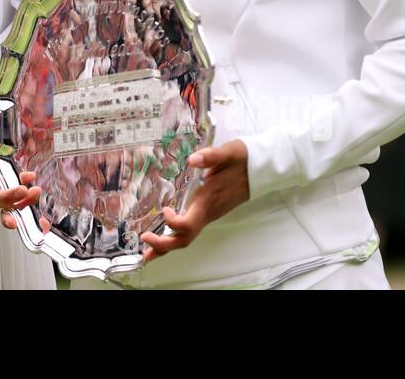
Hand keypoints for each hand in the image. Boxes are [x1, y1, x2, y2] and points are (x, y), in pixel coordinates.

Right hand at [0, 110, 48, 232]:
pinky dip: (34, 223)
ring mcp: (14, 197)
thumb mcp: (13, 128)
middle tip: (21, 188)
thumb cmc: (26, 139)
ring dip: (17, 209)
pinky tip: (43, 224)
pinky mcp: (29, 205)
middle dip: (5, 196)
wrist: (49, 148)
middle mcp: (0, 183)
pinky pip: (28, 219)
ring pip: (7, 211)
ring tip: (34, 194)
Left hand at [139, 140, 248, 262]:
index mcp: (209, 200)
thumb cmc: (243, 160)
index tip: (165, 208)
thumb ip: (212, 156)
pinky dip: (174, 237)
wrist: (259, 168)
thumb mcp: (229, 152)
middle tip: (144, 241)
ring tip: (148, 251)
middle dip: (164, 245)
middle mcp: (207, 212)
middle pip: (185, 238)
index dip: (174, 222)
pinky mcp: (207, 212)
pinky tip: (163, 237)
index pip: (189, 223)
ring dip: (166, 245)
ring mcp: (208, 214)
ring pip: (187, 238)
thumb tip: (193, 159)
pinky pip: (190, 231)